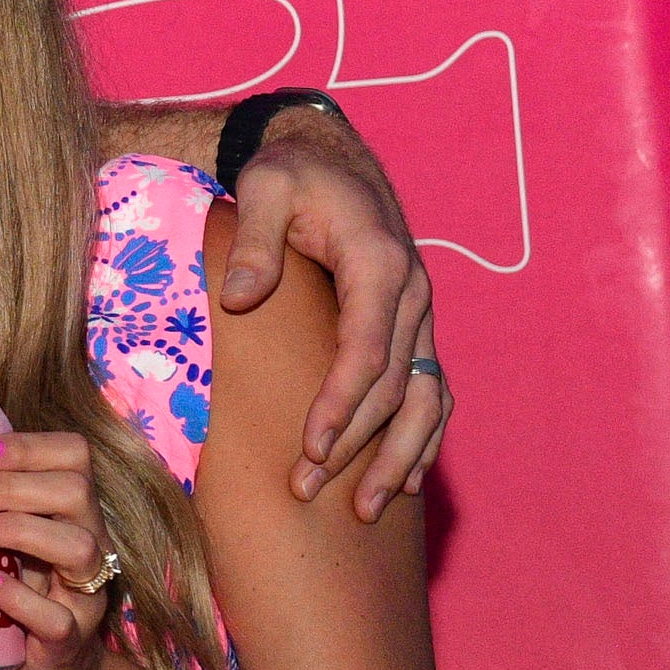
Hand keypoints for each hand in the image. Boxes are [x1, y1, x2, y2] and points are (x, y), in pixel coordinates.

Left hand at [0, 437, 120, 669]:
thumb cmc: (14, 607)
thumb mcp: (1, 553)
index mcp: (72, 516)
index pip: (75, 458)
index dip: (30, 445)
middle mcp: (90, 549)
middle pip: (77, 492)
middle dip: (12, 482)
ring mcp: (83, 599)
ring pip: (78, 547)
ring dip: (17, 528)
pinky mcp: (67, 645)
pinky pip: (56, 618)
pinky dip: (18, 597)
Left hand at [222, 109, 448, 514]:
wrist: (328, 157)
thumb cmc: (290, 173)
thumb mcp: (262, 186)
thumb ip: (252, 238)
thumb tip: (240, 299)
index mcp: (379, 264)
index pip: (366, 351)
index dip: (340, 405)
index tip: (310, 449)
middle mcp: (413, 294)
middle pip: (392, 387)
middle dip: (353, 445)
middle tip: (305, 492)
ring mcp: (419, 314)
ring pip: (424, 398)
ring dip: (399, 456)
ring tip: (368, 512)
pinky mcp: (412, 327)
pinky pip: (430, 390)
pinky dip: (423, 437)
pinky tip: (405, 481)